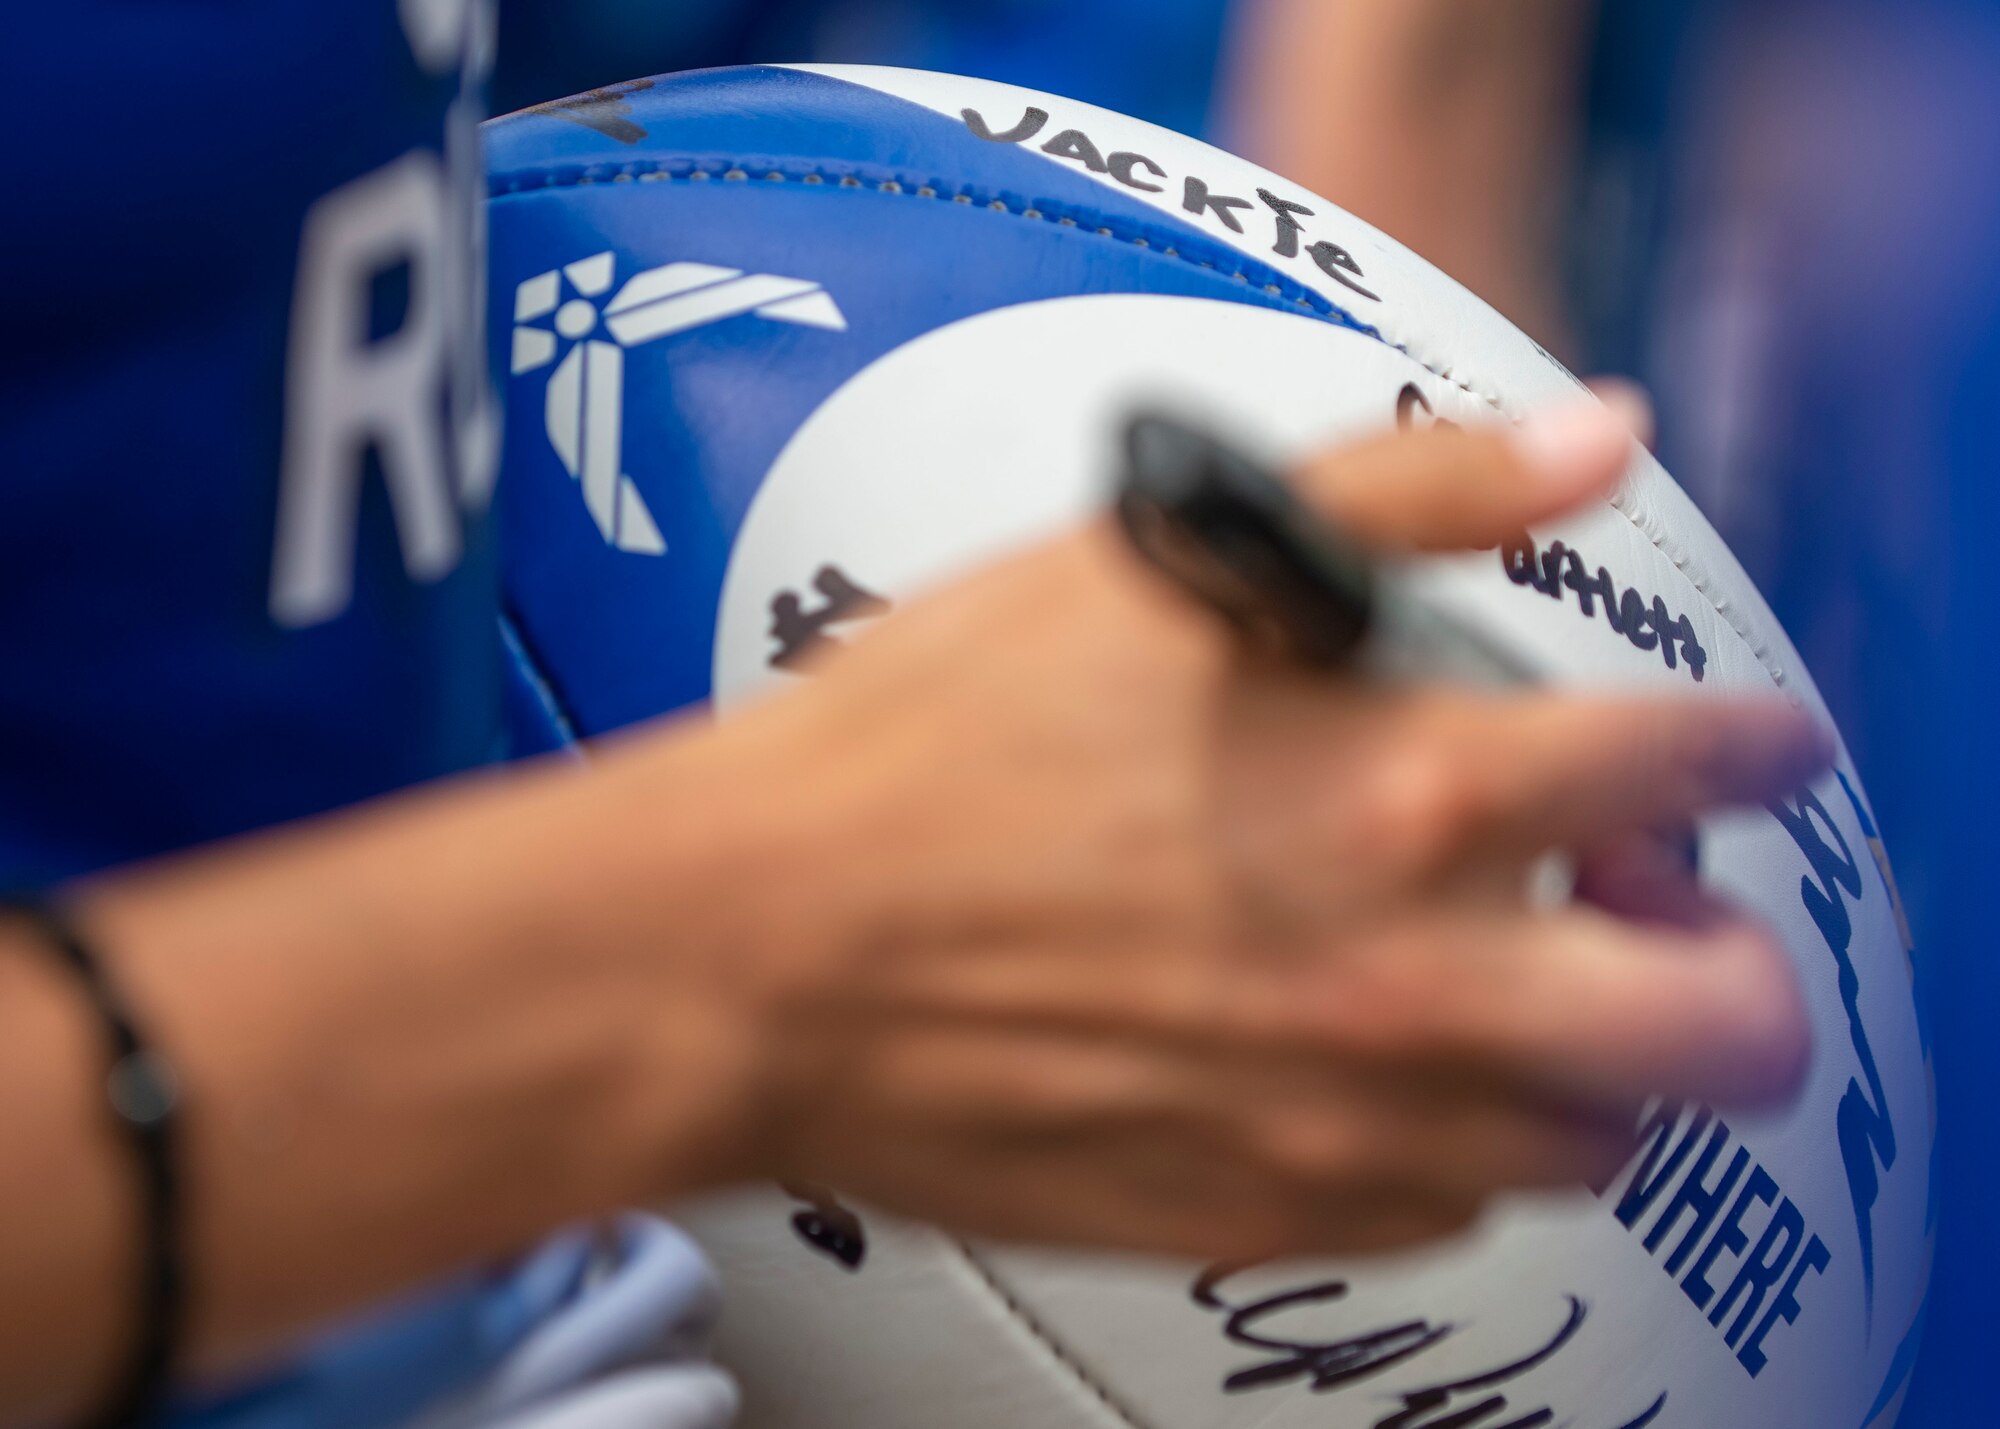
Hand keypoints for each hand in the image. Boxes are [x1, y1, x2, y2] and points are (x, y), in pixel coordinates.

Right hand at [693, 397, 1824, 1266]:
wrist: (757, 953)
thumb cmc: (924, 754)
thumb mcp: (1160, 561)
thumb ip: (1410, 489)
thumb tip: (1591, 436)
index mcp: (1404, 788)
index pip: (1693, 766)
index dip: (1750, 744)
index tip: (1746, 748)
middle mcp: (1411, 977)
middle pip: (1724, 1025)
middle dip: (1728, 952)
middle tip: (1650, 907)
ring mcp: (1345, 1121)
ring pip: (1598, 1136)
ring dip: (1592, 1054)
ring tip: (1507, 988)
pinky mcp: (1264, 1213)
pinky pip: (1449, 1211)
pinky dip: (1457, 1139)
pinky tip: (1373, 1067)